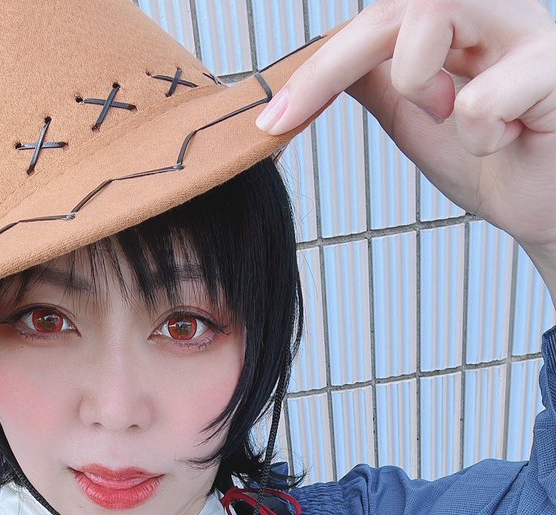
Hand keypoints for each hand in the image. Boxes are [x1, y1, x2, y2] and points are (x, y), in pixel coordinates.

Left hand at [256, 0, 555, 259]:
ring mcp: (524, 30)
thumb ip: (377, 80)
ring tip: (457, 119)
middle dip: (332, 65)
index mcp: (457, 18)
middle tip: (298, 119)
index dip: (316, 67)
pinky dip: (481, 137)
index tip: (271, 121)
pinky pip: (482, 99)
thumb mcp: (416, 119)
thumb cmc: (496, 161)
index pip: (372, 20)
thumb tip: (320, 58)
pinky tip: (510, 139)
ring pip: (431, 15)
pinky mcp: (554, 68)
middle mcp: (490, 8)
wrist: (549, 210)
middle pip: (393, 4)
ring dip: (420, 85)